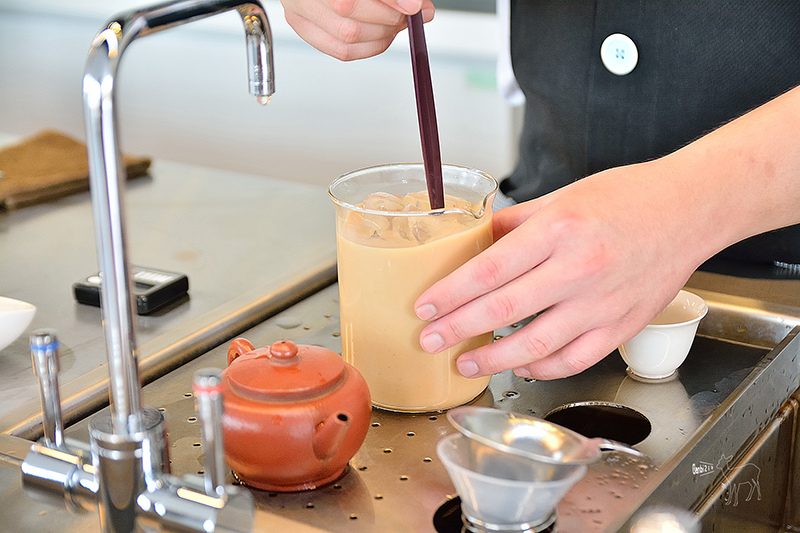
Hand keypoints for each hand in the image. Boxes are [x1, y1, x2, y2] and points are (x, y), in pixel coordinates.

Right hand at [280, 0, 434, 60]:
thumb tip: (416, 6)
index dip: (389, 1)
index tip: (415, 6)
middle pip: (350, 11)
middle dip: (390, 18)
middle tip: (411, 14)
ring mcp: (299, 10)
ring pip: (347, 37)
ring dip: (382, 35)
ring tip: (397, 24)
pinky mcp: (302, 28)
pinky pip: (340, 51)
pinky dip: (368, 48)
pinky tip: (382, 37)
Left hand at [413, 161, 710, 379]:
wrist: (690, 209)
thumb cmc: (627, 197)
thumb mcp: (563, 196)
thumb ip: (517, 223)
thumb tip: (478, 242)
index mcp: (558, 230)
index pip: (489, 270)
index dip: (450, 294)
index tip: (424, 307)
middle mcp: (578, 268)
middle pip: (503, 309)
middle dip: (457, 329)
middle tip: (429, 341)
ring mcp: (601, 302)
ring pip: (536, 344)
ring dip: (493, 359)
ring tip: (464, 363)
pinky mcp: (621, 325)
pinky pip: (574, 359)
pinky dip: (542, 368)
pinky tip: (520, 367)